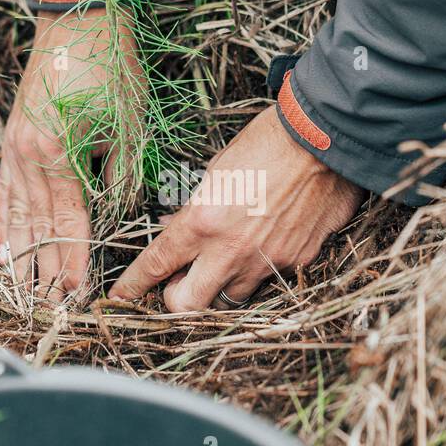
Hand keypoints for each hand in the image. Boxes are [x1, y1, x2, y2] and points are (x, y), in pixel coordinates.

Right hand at [0, 8, 137, 300]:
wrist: (77, 16)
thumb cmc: (110, 66)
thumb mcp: (129, 124)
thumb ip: (122, 177)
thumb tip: (118, 216)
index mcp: (57, 154)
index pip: (69, 223)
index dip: (75, 263)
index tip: (79, 296)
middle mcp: (27, 156)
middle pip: (38, 228)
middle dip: (46, 273)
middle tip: (52, 311)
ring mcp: (14, 148)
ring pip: (15, 216)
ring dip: (20, 259)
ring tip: (22, 296)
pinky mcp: (12, 139)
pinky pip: (5, 194)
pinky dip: (5, 226)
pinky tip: (4, 253)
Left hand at [109, 107, 364, 311]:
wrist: (325, 139)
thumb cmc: (267, 143)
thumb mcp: (216, 171)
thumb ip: (196, 210)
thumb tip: (180, 229)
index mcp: (202, 221)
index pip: (155, 265)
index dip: (132, 286)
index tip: (119, 296)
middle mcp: (230, 250)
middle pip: (187, 306)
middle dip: (176, 300)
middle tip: (179, 284)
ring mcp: (266, 261)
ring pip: (230, 298)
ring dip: (221, 286)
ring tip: (227, 261)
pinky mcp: (298, 261)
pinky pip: (271, 279)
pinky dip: (262, 268)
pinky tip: (268, 243)